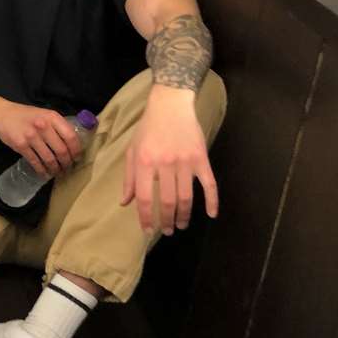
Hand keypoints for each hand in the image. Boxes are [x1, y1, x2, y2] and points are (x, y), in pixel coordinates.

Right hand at [0, 101, 81, 176]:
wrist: (2, 114)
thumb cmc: (26, 115)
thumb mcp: (44, 114)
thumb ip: (57, 126)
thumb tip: (72, 143)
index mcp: (52, 117)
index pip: (71, 136)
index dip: (76, 150)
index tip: (77, 158)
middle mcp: (43, 126)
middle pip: (61, 150)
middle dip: (66, 163)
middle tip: (67, 168)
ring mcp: (31, 136)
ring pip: (49, 158)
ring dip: (55, 169)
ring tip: (57, 172)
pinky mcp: (21, 145)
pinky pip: (35, 161)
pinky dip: (41, 170)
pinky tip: (44, 173)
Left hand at [120, 86, 218, 234]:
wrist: (171, 105)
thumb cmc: (148, 129)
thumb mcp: (132, 151)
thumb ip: (128, 178)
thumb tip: (125, 203)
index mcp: (144, 163)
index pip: (144, 198)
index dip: (146, 218)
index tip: (148, 230)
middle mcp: (165, 165)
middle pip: (167, 201)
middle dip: (167, 220)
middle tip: (168, 231)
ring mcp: (185, 162)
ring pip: (186, 197)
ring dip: (184, 215)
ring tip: (182, 225)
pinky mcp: (201, 158)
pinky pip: (209, 184)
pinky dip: (212, 201)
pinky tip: (212, 214)